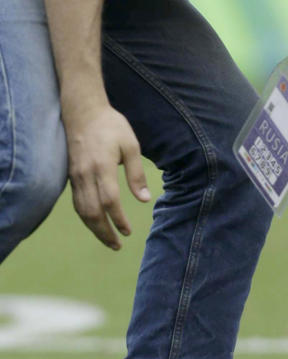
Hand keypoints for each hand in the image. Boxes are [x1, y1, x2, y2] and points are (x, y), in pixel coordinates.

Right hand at [64, 105, 149, 249]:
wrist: (83, 113)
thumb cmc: (112, 127)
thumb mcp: (131, 145)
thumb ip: (136, 174)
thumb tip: (144, 200)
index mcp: (102, 167)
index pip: (109, 201)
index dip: (118, 219)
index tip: (128, 231)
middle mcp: (85, 175)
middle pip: (91, 212)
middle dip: (104, 232)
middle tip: (118, 245)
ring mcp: (75, 177)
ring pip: (81, 211)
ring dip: (94, 229)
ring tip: (108, 240)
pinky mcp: (71, 177)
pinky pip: (76, 203)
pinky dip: (86, 217)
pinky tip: (96, 223)